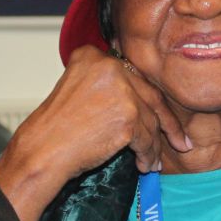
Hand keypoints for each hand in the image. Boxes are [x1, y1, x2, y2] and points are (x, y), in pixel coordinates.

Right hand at [0, 47, 191, 220]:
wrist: (42, 151)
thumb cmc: (54, 129)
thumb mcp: (76, 90)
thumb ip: (105, 86)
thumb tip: (139, 99)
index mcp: (93, 56)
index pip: (132, 77)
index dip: (148, 98)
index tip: (160, 113)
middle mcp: (109, 67)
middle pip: (149, 95)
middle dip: (166, 122)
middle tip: (178, 140)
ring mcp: (121, 92)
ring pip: (149, 120)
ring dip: (153, 144)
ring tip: (153, 161)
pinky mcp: (128, 118)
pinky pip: (147, 139)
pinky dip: (147, 155)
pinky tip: (144, 165)